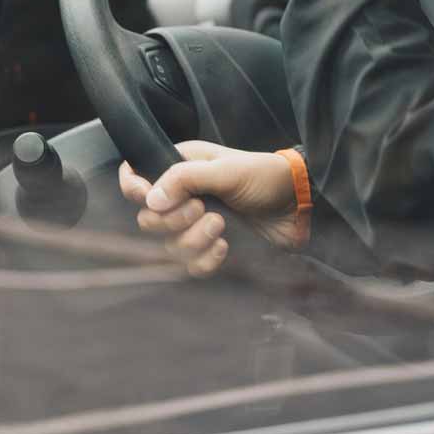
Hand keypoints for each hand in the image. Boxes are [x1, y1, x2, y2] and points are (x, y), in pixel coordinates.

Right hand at [117, 140, 305, 276]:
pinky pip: (191, 266)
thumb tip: (151, 199)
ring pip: (169, 246)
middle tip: (203, 209)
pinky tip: (226, 247)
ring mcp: (195, 225)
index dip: (133, 188)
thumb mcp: (227, 170)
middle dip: (173, 220)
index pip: (135, 177)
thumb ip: (186, 178)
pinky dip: (206, 260)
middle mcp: (182, 196)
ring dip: (194, 240)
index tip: (147, 196)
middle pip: (148, 219)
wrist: (299, 207)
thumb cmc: (267, 177)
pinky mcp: (210, 249)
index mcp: (180, 167)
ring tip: (222, 225)